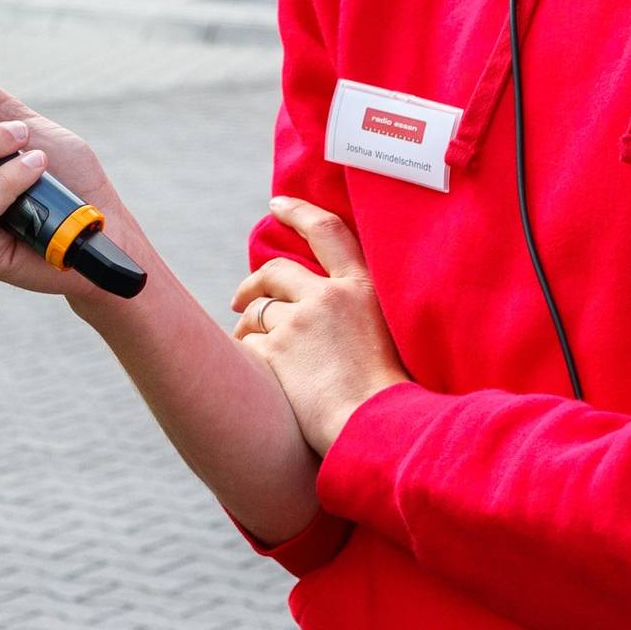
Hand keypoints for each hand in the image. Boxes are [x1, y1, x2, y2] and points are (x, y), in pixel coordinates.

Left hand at [232, 196, 409, 453]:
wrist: (378, 425)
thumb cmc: (390, 391)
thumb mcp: (388, 334)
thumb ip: (357, 314)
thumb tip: (322, 304)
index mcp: (362, 287)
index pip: (328, 231)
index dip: (299, 212)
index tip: (278, 204)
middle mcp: (328, 296)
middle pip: (276, 272)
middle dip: (253, 283)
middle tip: (241, 298)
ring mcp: (299, 321)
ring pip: (258, 312)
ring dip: (248, 326)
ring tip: (248, 343)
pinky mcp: (276, 350)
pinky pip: (250, 346)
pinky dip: (249, 357)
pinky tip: (258, 375)